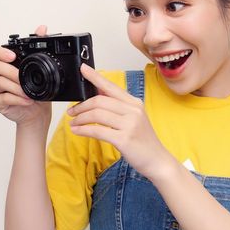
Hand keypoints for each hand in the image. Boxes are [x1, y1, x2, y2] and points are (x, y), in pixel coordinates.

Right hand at [0, 25, 51, 127]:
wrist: (38, 112)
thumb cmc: (37, 90)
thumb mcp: (41, 68)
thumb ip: (38, 46)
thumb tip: (42, 28)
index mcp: (6, 63)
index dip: (0, 52)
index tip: (12, 56)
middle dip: (11, 72)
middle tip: (23, 78)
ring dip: (15, 87)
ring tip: (28, 92)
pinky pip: (2, 98)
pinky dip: (16, 99)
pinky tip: (26, 100)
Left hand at [66, 64, 173, 180]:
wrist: (157, 160)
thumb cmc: (143, 141)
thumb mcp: (134, 118)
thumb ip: (117, 106)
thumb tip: (97, 94)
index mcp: (134, 103)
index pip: (111, 86)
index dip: (95, 77)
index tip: (82, 69)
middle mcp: (133, 111)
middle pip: (100, 100)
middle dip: (81, 105)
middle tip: (72, 111)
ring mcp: (130, 124)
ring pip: (97, 114)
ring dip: (80, 118)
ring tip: (73, 123)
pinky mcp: (124, 139)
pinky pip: (97, 131)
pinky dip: (83, 130)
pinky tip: (77, 131)